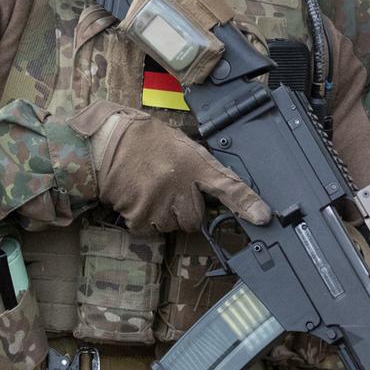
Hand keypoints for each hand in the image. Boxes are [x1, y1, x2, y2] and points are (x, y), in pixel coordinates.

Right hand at [72, 102, 269, 232]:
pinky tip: (137, 197)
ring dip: (164, 216)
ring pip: (173, 226)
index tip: (263, 216)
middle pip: (195, 219)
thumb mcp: (179, 144)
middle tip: (170, 191)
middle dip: (185, 211)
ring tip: (150, 190)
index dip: (247, 203)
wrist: (106, 143)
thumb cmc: (143, 140)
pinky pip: (150, 229)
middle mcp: (180, 184)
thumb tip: (213, 188)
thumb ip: (198, 167)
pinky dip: (144, 220)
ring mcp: (160, 202)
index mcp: (194, 163)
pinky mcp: (140, 215)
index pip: (227, 185)